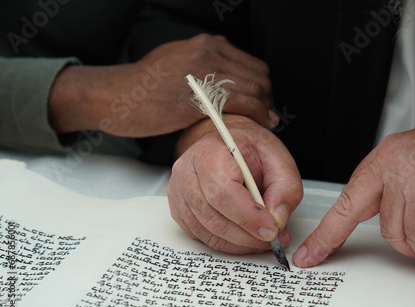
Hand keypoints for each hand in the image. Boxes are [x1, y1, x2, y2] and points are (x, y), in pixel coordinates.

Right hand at [49, 34, 277, 135]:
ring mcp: (205, 73)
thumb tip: (226, 73)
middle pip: (258, 75)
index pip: (252, 63)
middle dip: (269, 97)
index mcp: (206, 44)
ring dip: (267, 108)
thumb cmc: (143, 85)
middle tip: (269, 114)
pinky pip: (242, 104)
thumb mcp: (176, 60)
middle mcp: (209, 53)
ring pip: (255, 89)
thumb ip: (203, 62)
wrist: (115, 95)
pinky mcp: (200, 97)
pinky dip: (258, 115)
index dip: (263, 84)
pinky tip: (261, 125)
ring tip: (269, 122)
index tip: (264, 100)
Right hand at [167, 115, 302, 253]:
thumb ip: (285, 188)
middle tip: (274, 238)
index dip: (248, 216)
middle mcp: (187, 173)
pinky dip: (229, 243)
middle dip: (247, 234)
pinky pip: (203, 238)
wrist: (227, 144)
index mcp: (209, 152)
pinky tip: (247, 235)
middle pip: (213, 217)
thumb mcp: (278, 158)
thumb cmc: (248, 148)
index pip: (222, 192)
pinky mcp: (180, 212)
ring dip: (240, 243)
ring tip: (265, 238)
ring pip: (208, 232)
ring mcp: (179, 194)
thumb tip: (277, 219)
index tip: (272, 229)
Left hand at [293, 117, 414, 267]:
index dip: (330, 223)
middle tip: (316, 255)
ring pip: (391, 232)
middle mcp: (393, 165)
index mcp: (388, 154)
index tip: (314, 243)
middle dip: (330, 238)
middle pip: (349, 210)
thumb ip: (396, 180)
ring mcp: (408, 183)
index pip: (350, 193)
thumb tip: (381, 207)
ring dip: (412, 245)